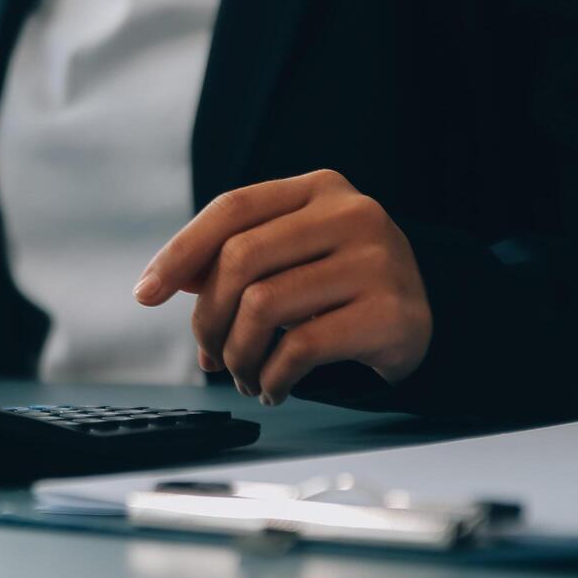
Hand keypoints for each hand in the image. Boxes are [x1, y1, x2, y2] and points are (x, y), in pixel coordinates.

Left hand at [134, 169, 430, 404]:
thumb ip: (234, 258)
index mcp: (318, 189)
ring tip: (242, 375)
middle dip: (208, 318)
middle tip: (210, 355)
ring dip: (237, 355)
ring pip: (263, 307)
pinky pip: (299, 348)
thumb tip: (166, 282)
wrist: (431, 319)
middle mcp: (351, 214)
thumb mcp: (294, 255)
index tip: (146, 293)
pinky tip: (272, 388)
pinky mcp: (391, 313)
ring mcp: (376, 261)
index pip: (232, 208)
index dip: (180, 252)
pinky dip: (270, 377)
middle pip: (240, 259)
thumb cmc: (343, 286)